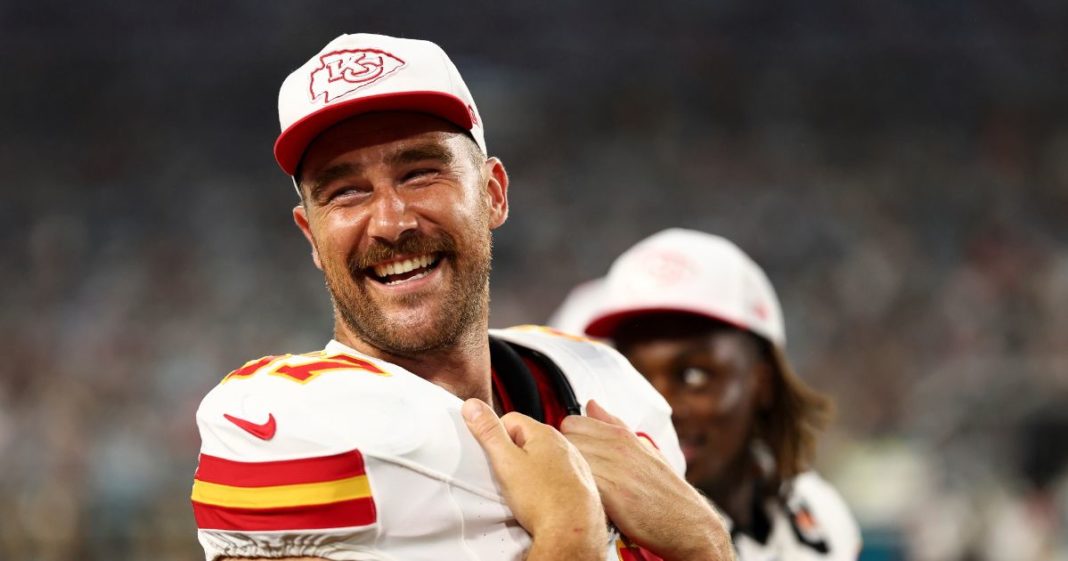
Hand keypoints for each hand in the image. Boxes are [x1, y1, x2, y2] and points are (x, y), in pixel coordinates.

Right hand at [461, 399, 606, 560]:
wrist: (573, 531)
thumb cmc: (544, 499)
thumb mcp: (506, 461)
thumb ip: (488, 432)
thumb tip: (473, 406)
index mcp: (544, 433)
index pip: (510, 420)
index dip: (496, 436)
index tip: (493, 455)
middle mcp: (563, 444)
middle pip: (527, 439)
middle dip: (513, 455)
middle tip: (506, 475)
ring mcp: (574, 464)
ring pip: (542, 458)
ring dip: (530, 470)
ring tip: (522, 490)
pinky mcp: (579, 483)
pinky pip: (555, 476)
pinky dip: (545, 484)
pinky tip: (539, 499)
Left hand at [561, 400, 734, 560]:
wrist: (687, 523)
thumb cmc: (663, 490)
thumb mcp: (642, 449)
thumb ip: (612, 425)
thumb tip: (591, 404)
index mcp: (622, 435)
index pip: (571, 422)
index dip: (569, 440)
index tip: (576, 455)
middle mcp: (617, 448)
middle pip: (566, 440)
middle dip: (566, 457)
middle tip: (576, 474)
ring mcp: (615, 469)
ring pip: (570, 460)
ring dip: (570, 474)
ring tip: (582, 488)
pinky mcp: (613, 494)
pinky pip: (580, 481)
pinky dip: (578, 490)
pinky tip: (588, 499)